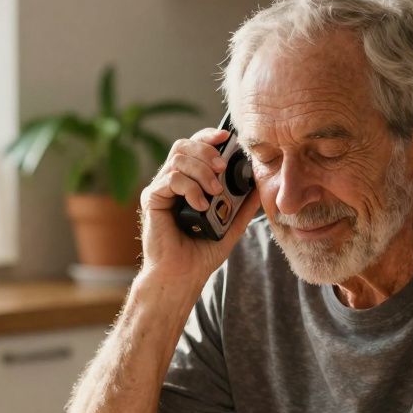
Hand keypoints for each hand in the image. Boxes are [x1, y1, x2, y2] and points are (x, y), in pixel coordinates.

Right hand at [138, 128, 260, 288]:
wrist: (183, 276)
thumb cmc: (201, 253)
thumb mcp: (230, 225)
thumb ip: (243, 205)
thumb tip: (259, 185)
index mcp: (188, 182)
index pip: (195, 147)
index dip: (209, 137)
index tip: (227, 138)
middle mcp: (172, 182)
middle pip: (184, 145)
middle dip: (206, 150)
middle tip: (222, 168)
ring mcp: (161, 189)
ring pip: (178, 158)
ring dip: (201, 171)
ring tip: (214, 192)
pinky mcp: (152, 199)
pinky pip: (170, 179)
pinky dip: (190, 188)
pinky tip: (201, 205)